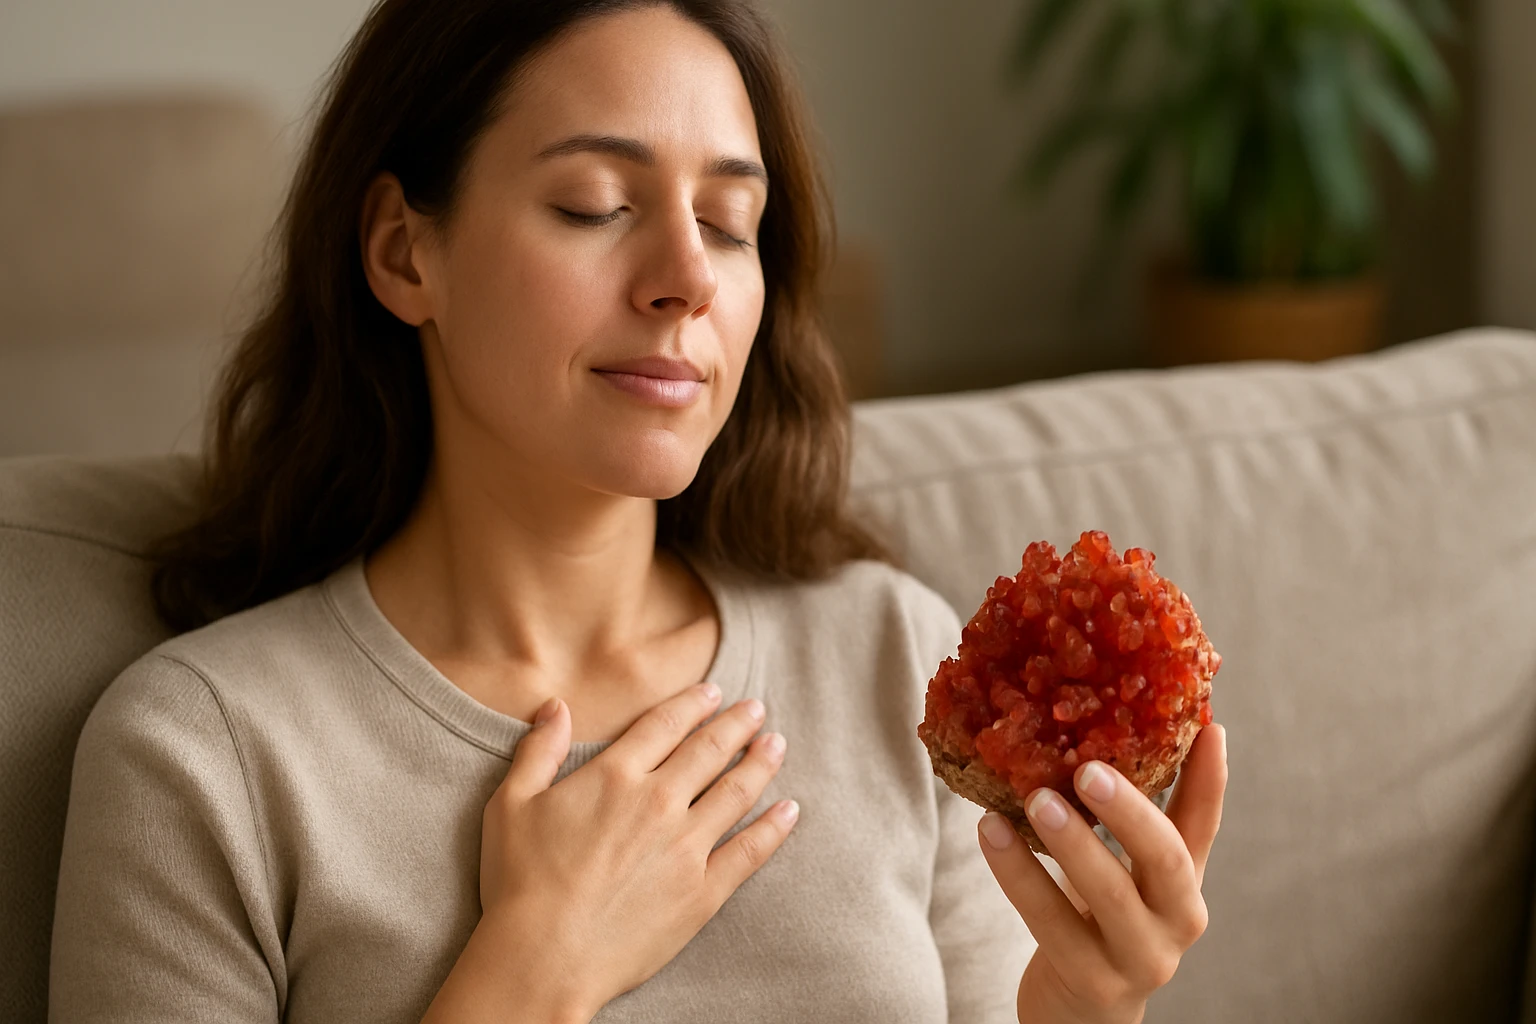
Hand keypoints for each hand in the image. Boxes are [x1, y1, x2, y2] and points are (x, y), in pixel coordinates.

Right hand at [477, 683, 798, 1017]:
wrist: (542, 957)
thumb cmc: (519, 883)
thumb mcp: (511, 804)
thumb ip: (539, 750)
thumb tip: (555, 705)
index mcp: (614, 775)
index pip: (666, 725)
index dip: (694, 704)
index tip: (714, 692)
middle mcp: (658, 802)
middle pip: (709, 750)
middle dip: (738, 724)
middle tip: (757, 708)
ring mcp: (686, 847)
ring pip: (736, 792)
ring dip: (761, 764)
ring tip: (777, 745)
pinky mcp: (703, 891)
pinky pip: (750, 852)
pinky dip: (774, 828)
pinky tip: (790, 810)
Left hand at [977, 723, 1227, 1023]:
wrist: (1081, 1014)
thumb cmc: (1097, 926)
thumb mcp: (1124, 874)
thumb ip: (1123, 821)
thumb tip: (1097, 733)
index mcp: (1183, 884)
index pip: (1204, 824)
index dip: (1210, 778)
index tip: (1209, 726)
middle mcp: (1176, 920)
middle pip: (1165, 858)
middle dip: (1129, 810)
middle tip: (1088, 769)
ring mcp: (1140, 956)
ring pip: (1108, 894)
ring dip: (1070, 842)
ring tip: (1034, 798)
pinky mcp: (1093, 979)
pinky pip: (1050, 919)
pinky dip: (1017, 872)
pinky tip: (990, 830)